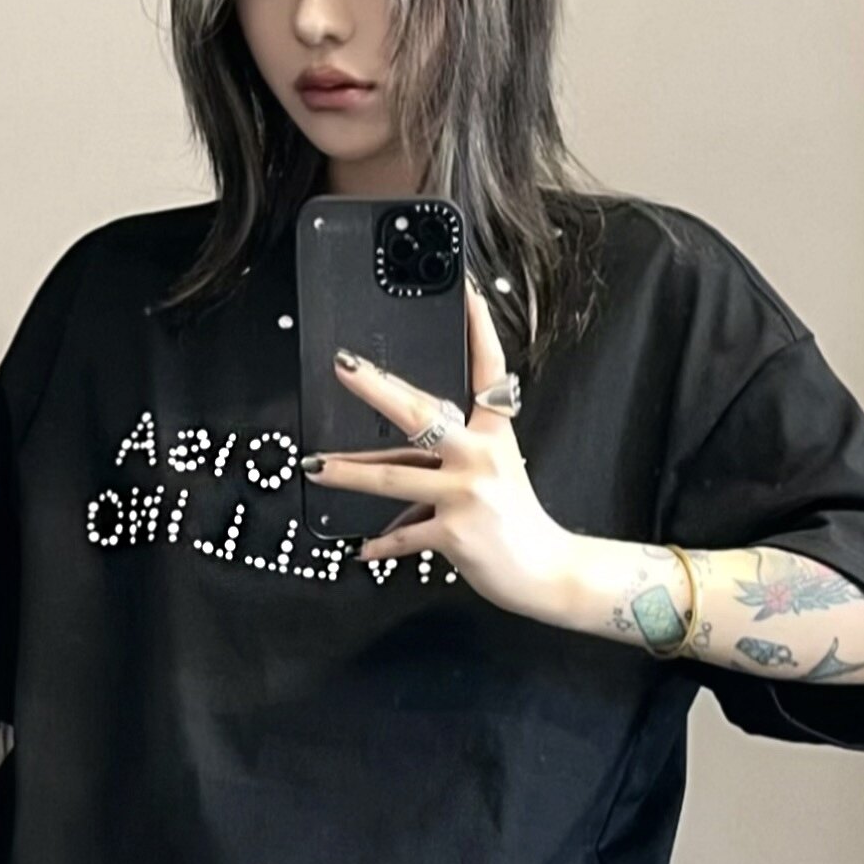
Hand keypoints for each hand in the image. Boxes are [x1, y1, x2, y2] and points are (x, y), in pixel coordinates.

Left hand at [301, 280, 579, 622]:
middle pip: (423, 414)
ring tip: (316, 466)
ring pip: (396, 477)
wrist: (547, 572)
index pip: (489, 370)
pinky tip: (362, 549)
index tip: (466, 291)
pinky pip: (406, 535)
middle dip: (378, 388)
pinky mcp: (455, 533)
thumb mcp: (496, 473)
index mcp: (495, 435)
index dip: (480, 328)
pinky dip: (382, 544)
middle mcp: (481, 457)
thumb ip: (450, 458)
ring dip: (350, 472)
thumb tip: (394, 460)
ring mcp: (467, 495)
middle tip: (344, 366)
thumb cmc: (518, 522)